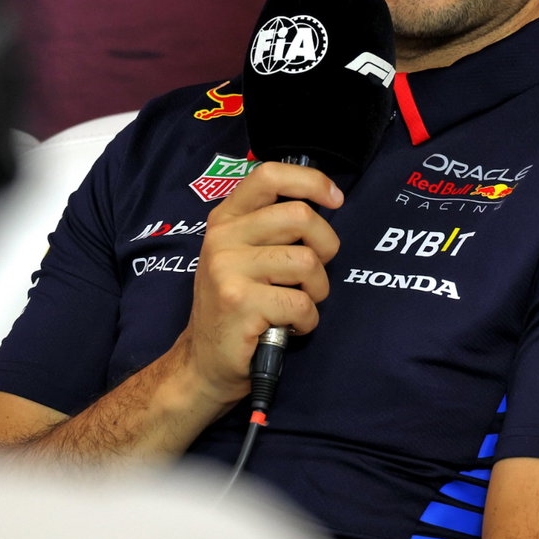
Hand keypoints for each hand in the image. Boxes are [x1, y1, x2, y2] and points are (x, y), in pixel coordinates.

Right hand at [173, 161, 342, 407]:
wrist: (203, 362)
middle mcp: (222, 238)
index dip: (310, 181)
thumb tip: (321, 202)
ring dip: (316, 290)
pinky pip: (302, 303)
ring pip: (307, 262)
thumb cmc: (236, 306)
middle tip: (314, 273)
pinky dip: (306, 321)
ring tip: (297, 304)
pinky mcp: (240, 303)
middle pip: (300, 216)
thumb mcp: (241, 255)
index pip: (269, 175)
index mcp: (225, 219)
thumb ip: (269, 226)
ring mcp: (228, 270)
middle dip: (326, 246)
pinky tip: (287, 327)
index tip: (334, 199)